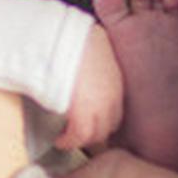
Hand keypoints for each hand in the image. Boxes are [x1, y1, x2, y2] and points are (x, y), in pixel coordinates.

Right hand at [54, 27, 123, 150]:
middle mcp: (113, 96)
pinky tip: (60, 139)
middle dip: (96, 130)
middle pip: (109, 125)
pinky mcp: (83, 116)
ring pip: (96, 134)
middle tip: (79, 132)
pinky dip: (69, 142)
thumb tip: (86, 58)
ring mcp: (100, 107)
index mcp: (116, 79)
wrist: (61, 38)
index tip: (90, 118)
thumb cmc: (71, 35)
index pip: (116, 108)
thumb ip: (95, 58)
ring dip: (82, 138)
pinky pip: (78, 137)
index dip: (103, 116)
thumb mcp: (92, 44)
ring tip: (67, 138)